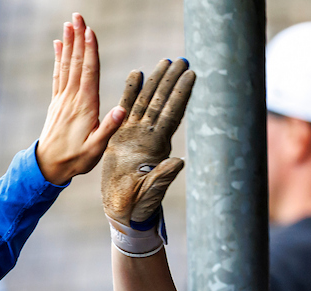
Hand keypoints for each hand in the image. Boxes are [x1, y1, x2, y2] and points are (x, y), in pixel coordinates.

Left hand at [36, 13, 126, 184]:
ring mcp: (62, 99)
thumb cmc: (76, 159)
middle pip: (76, 62)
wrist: (48, 166)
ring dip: (68, 43)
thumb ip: (108, 129)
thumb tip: (121, 110)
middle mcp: (72, 98)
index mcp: (85, 106)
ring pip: (66, 65)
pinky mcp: (57, 102)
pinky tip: (58, 44)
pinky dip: (59, 57)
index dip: (90, 51)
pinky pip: (58, 74)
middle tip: (78, 16)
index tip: (90, 32)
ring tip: (69, 24)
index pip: (89, 73)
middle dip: (78, 38)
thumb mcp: (96, 149)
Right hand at [101, 58, 195, 225]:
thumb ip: (164, 177)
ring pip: (146, 101)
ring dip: (156, 81)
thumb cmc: (137, 205)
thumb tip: (179, 162)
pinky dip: (130, 91)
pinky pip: (125, 109)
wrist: (121, 210)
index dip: (182, 94)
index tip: (191, 75)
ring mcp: (134, 134)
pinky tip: (136, 73)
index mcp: (157, 146)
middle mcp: (147, 135)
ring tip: (164, 61)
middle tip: (182, 59)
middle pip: (162, 101)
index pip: (172, 114)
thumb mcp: (152, 193)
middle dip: (172, 80)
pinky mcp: (119, 136)